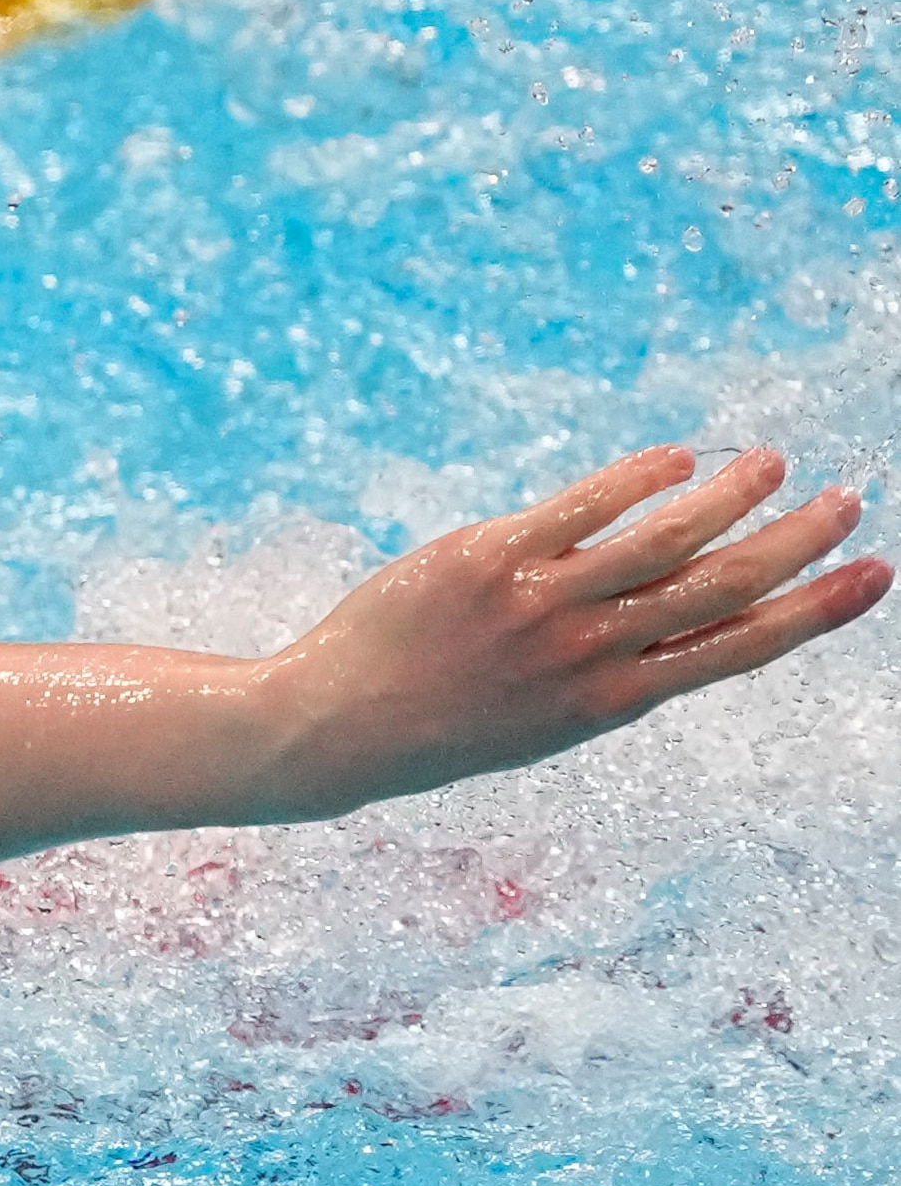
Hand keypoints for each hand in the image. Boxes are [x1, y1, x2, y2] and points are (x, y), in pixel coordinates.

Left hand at [263, 444, 886, 814]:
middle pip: (721, 586)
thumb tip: (668, 616)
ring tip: (771, 463)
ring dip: (731, 497)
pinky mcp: (489, 556)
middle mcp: (591, 652)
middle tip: (846, 502)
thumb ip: (609, 668)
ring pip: (664, 539)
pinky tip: (678, 458)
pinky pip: (581, 507)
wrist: (338, 727)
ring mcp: (542, 603)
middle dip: (796, 542)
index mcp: (614, 700)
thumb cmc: (443, 720)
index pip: (740, 647)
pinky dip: (639, 479)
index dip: (816, 609)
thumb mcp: (545, 716)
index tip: (874, 573)